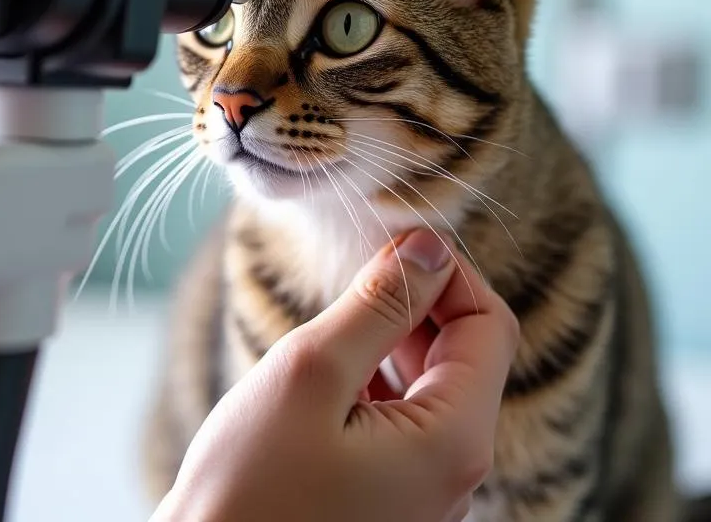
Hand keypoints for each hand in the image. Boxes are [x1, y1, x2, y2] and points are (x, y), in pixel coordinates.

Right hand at [152, 229, 518, 521]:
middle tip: (352, 275)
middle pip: (467, 351)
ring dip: (392, 335)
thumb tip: (427, 246)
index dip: (444, 272)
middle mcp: (454, 471)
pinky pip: (406, 415)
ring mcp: (424, 488)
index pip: (490, 323)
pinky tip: (327, 372)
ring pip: (434, 380)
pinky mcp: (390, 493)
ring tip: (333, 322)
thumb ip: (378, 305)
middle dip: (417, 300)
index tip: (385, 246)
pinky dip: (376, 374)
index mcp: (453, 442)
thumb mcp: (311, 372)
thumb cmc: (248, 488)